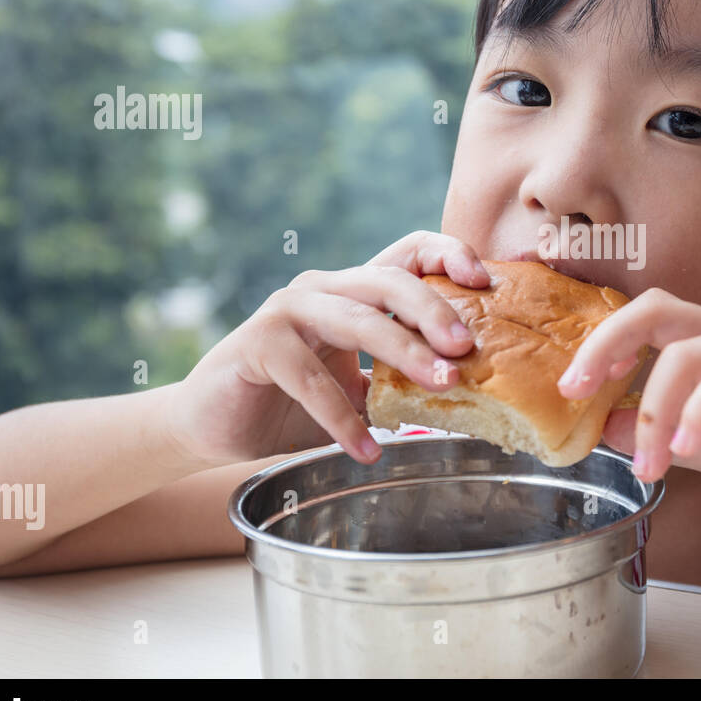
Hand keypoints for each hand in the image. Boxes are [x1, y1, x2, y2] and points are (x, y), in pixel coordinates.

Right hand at [164, 231, 489, 468]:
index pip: (409, 252)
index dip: (448, 254)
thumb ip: (404, 380)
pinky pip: (309, 376)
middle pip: (390, 280)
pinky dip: (342, 416)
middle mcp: (324, 288)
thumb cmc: (296, 405)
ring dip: (404, 354)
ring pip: (357, 319)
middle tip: (466, 348)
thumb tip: (479, 394)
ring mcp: (288, 310)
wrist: (216, 428)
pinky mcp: (257, 343)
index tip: (484, 281)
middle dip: (435, 310)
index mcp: (355, 291)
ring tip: (443, 389)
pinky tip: (369, 448)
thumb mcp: (363, 389)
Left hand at [557, 287, 700, 504]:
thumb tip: (606, 428)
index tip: (569, 387)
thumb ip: (665, 437)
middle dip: (608, 342)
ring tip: (651, 462)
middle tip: (577, 390)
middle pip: (660, 309)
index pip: (648, 321)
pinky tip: (689, 447)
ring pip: (695, 349)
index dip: (602, 342)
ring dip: (657, 409)